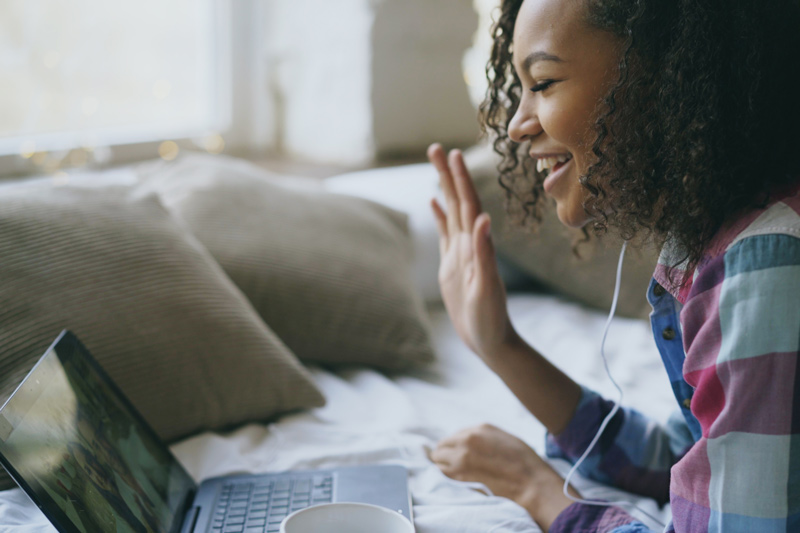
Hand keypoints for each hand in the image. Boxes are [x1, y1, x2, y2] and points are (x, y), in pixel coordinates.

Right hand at [427, 143, 519, 360]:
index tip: (453, 154)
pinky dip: (440, 215)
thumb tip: (483, 220)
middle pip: (457, 201)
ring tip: (435, 164)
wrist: (490, 339)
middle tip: (435, 148)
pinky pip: (445, 233)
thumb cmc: (491, 317)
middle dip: (447, 174)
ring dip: (444, 187)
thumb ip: (485, 253)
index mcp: (476, 245)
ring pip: (450, 212)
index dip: (460, 179)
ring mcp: (460, 252)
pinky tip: (434, 202)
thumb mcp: (486, 287)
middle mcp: (469, 243)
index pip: (467, 204)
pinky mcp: (452, 264)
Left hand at [430, 424, 577, 530]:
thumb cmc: (524, 461)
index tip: (458, 454)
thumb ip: (483, 437)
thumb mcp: (503, 438)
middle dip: (445, 455)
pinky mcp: (460, 475)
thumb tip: (468, 442)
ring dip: (443, 465)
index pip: (454, 436)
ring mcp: (462, 457)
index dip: (455, 446)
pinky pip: (443, 474)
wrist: (531, 482)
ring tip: (455, 472)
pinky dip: (446, 476)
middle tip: (452, 464)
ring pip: (438, 460)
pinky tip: (456, 479)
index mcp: (479, 429)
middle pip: (441, 446)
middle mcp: (467, 439)